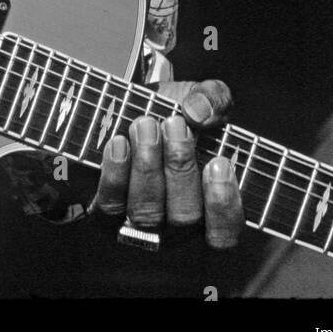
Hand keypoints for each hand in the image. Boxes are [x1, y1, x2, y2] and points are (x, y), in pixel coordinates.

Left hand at [89, 79, 242, 248]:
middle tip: (174, 125)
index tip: (217, 163)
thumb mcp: (204, 98)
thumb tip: (199, 111)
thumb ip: (213, 99)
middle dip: (180, 169)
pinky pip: (110, 206)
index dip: (222, 204)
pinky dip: (114, 174)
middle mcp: (179, 228)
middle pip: (185, 218)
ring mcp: (143, 224)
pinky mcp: (108, 214)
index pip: (224, 233)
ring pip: (146, 214)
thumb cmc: (180, 114)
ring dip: (146, 168)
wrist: (138, 110)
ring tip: (145, 125)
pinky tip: (118, 142)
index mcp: (212, 208)